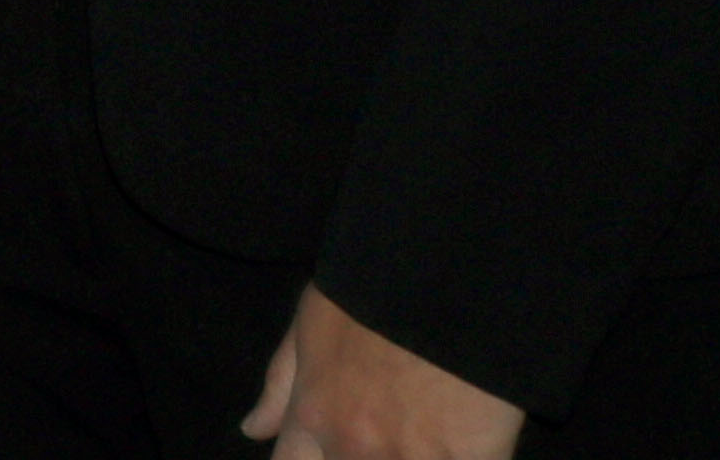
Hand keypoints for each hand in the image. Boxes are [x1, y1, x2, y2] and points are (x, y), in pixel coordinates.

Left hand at [246, 286, 524, 459]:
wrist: (443, 277)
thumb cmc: (370, 293)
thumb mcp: (309, 326)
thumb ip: (280, 386)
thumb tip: (253, 429)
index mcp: (312, 415)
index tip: (332, 447)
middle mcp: (354, 446)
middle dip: (366, 455)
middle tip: (389, 425)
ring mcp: (411, 457)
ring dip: (414, 453)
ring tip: (423, 427)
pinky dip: (467, 457)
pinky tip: (466, 439)